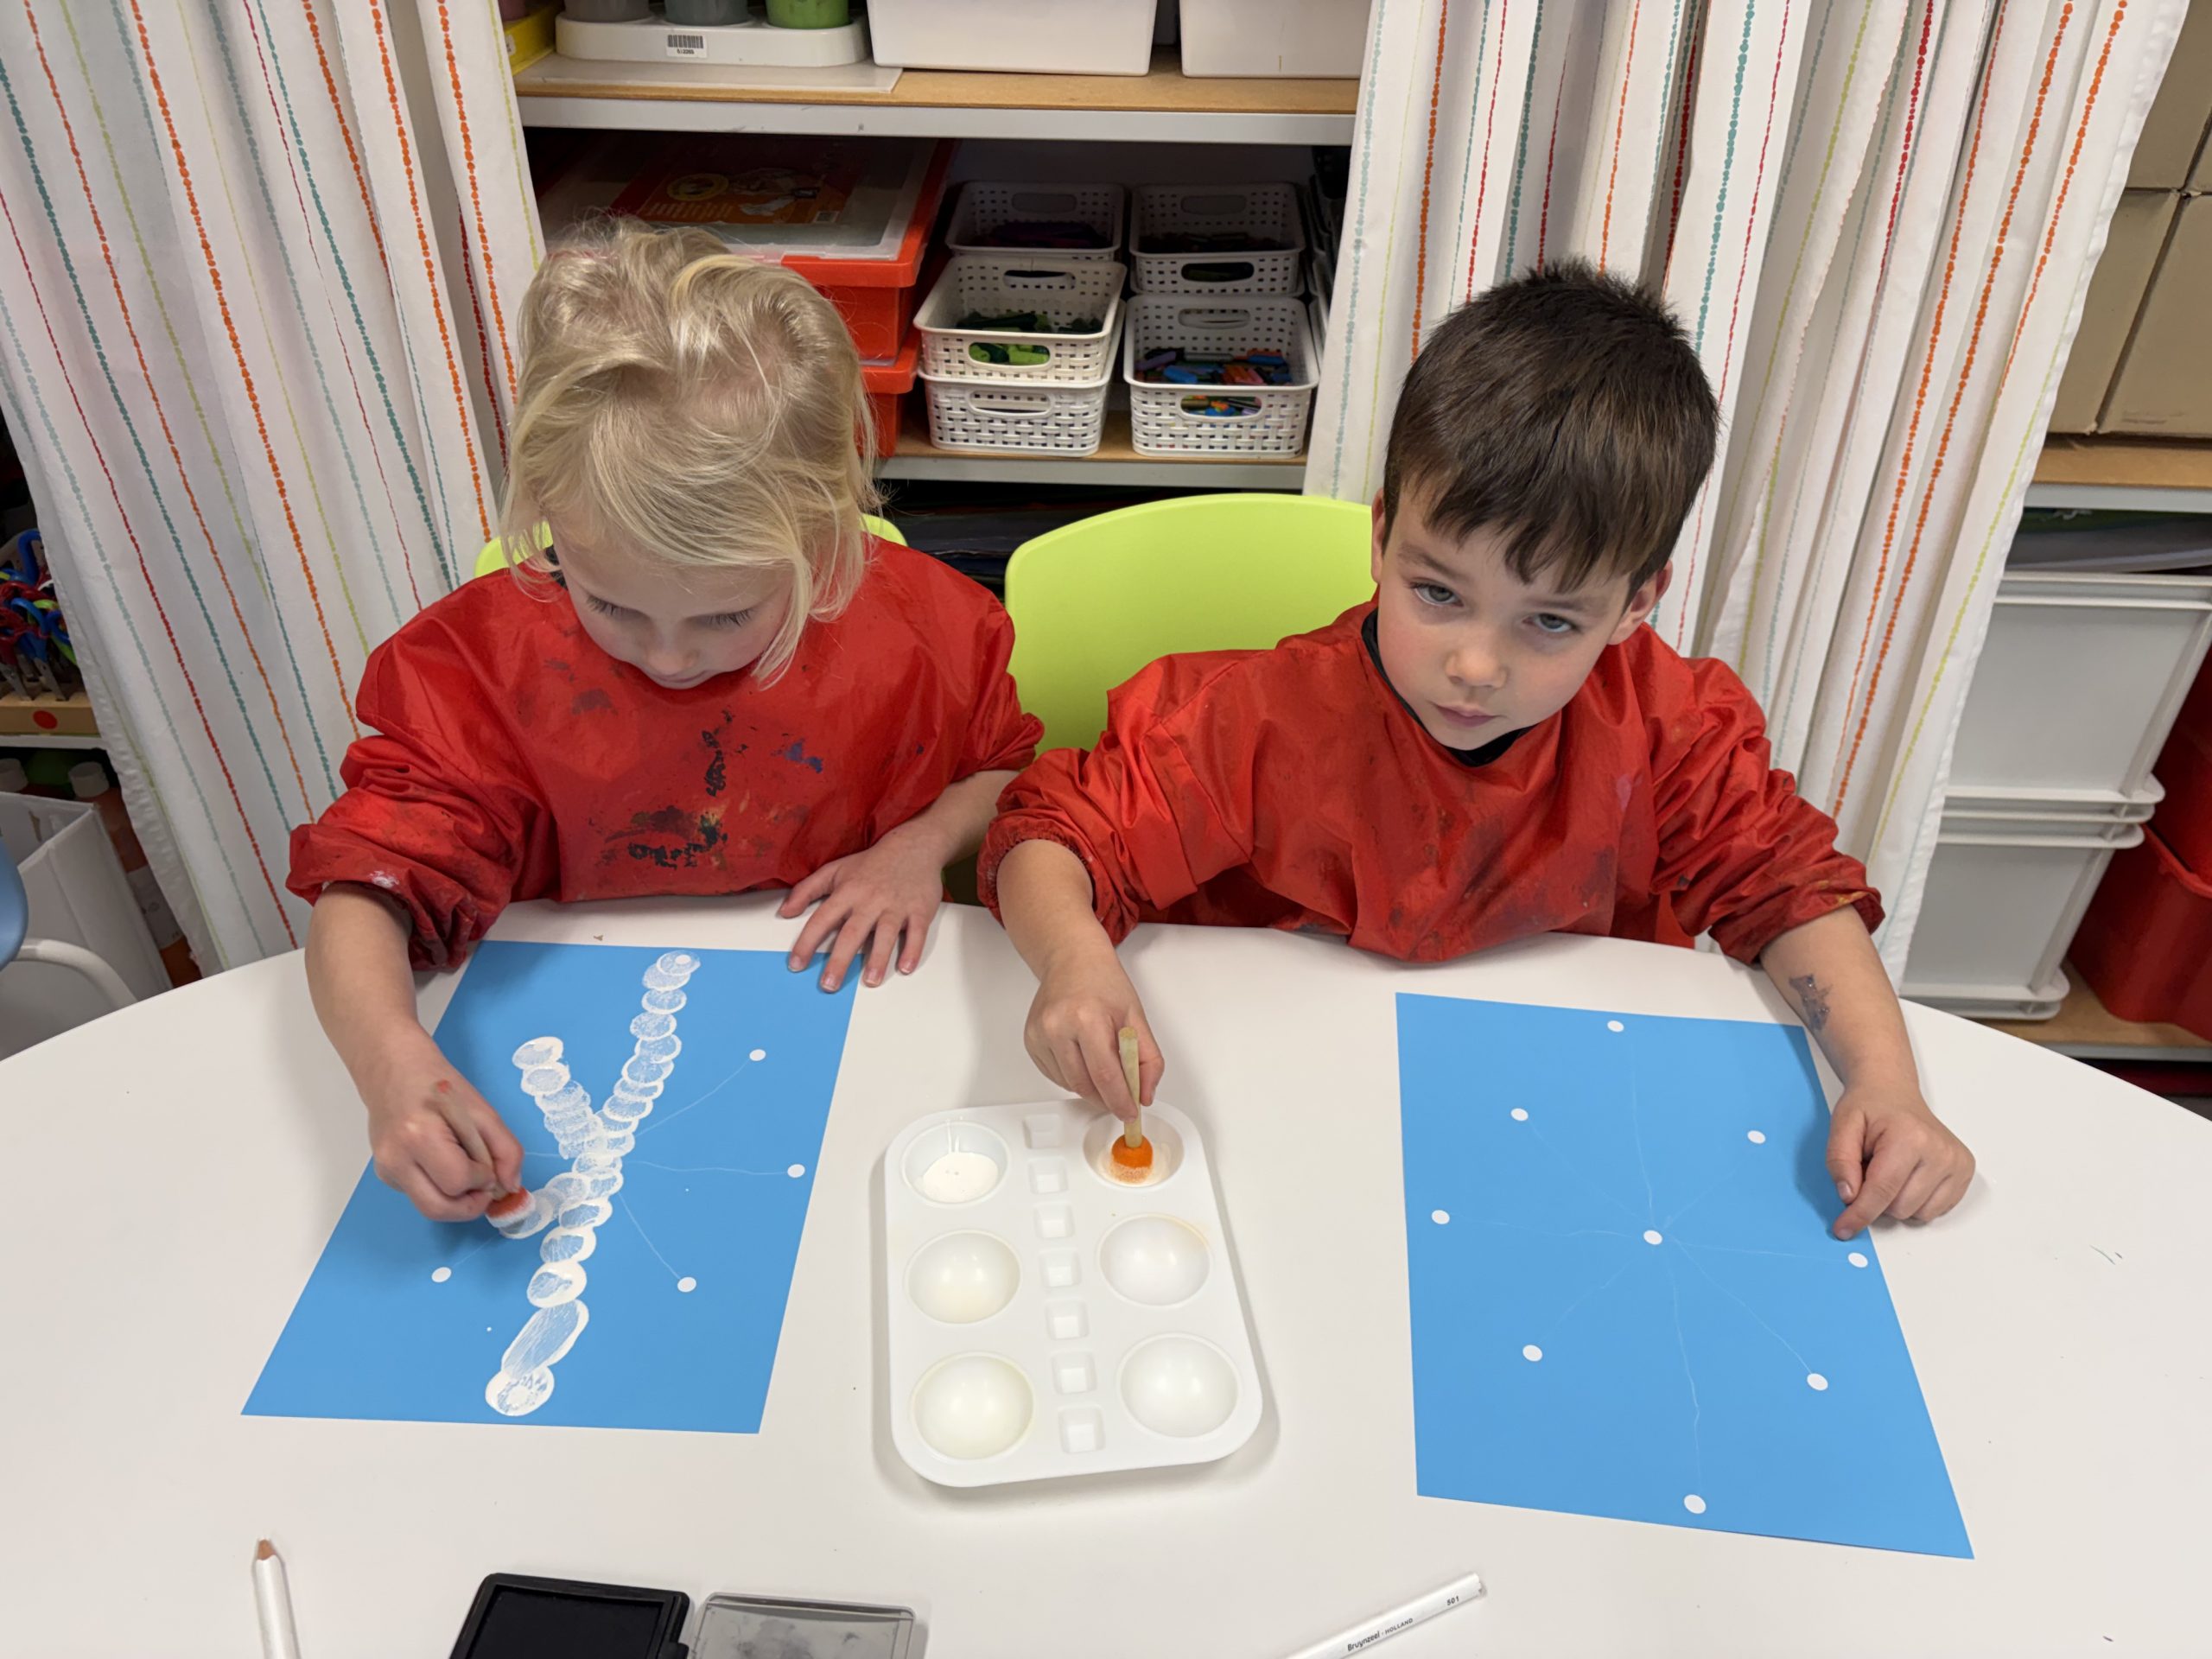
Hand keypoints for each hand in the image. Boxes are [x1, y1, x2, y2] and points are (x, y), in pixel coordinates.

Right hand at [360, 1032, 523, 1221]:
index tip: (488, 1164)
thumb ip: (505, 1150)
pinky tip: (442, 1161)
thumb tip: (511, 1187)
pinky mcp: (384, 1175)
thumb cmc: (440, 1085)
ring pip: (428, 1208)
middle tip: (484, 1186)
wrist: (394, 1069)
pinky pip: (419, 1195)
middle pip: (438, 1209)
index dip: (482, 1179)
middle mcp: (395, 1159)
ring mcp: (385, 1170)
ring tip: (466, 1171)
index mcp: (420, 1136)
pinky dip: (439, 1188)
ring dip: (455, 1199)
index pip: (459, 1181)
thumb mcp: (484, 1111)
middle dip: (470, 1205)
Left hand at [782, 823, 947, 991]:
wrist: (913, 846)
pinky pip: (917, 933)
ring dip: (878, 959)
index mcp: (847, 892)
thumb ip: (807, 890)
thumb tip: (785, 911)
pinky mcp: (919, 910)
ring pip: (886, 934)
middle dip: (839, 961)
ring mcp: (896, 906)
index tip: (796, 964)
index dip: (807, 943)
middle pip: (852, 933)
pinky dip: (913, 950)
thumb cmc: (871, 863)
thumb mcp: (834, 870)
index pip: (822, 920)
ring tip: (870, 980)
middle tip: (829, 985)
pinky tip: (905, 967)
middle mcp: (870, 900)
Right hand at [1024, 943, 1162, 1119]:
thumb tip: (1144, 1094)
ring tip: (1103, 1066)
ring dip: (1090, 1088)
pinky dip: (1073, 1078)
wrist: (1071, 959)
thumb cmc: (1103, 983)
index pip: (1105, 1075)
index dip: (1119, 1100)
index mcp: (1087, 1018)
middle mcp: (1058, 1027)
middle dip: (1106, 1099)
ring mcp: (1040, 1035)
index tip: (1129, 1112)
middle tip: (1121, 1099)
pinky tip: (1083, 1059)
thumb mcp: (1136, 1016)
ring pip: (1069, 1084)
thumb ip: (1147, 1059)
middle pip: (1084, 1084)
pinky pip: (1055, 1076)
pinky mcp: (1031, 1041)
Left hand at [1826, 1083, 1973, 1237]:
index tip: (1844, 1229)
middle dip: (1876, 1199)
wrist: (1893, 1092)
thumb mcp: (1841, 1126)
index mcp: (1911, 1137)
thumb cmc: (1869, 1107)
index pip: (1882, 1191)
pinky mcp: (1965, 1172)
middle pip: (1899, 1208)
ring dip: (1896, 1201)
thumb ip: (1840, 1162)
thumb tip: (1849, 1197)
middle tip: (1871, 1168)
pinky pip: (1934, 1211)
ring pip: (1918, 1214)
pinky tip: (1908, 1176)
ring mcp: (1957, 1163)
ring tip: (1890, 1169)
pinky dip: (1915, 1201)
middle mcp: (1941, 1151)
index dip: (1859, 1215)